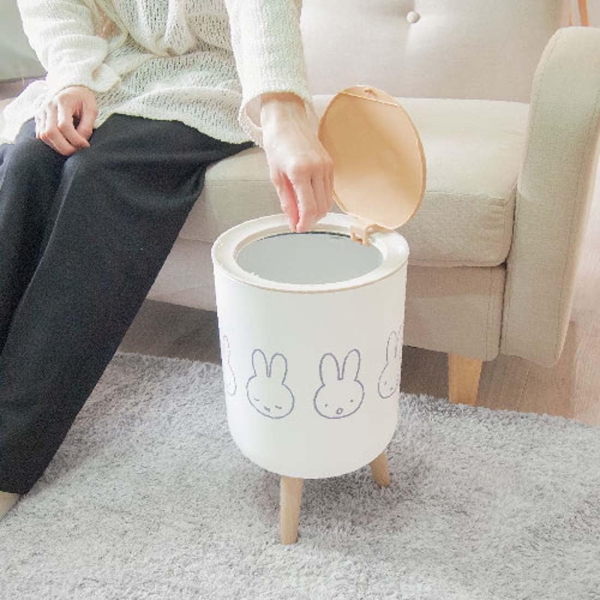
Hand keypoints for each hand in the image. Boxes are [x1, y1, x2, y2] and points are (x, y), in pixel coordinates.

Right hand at [36, 86, 97, 155]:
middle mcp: (48, 106)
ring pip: (44, 136)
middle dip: (65, 147)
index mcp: (62, 102)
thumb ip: (87, 126)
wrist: (70, 89)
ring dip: (58, 147)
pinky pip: (41, 135)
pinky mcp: (38, 119)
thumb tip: (82, 143)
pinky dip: (52, 143)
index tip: (85, 145)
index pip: (64, 125)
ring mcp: (41, 112)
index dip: (75, 139)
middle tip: (77, 150)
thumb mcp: (91, 109)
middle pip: (50, 132)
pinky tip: (63, 143)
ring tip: (72, 146)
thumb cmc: (83, 99)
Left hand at [260, 93, 333, 232]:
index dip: (304, 223)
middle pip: (321, 207)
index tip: (298, 228)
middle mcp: (317, 169)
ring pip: (328, 200)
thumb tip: (293, 220)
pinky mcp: (331, 164)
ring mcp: (327, 166)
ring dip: (317, 211)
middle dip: (311, 219)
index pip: (309, 208)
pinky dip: (321, 199)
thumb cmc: (277, 145)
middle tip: (299, 223)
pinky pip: (329, 190)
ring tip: (303, 212)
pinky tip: (310, 199)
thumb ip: (287, 201)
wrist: (287, 121)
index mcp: (300, 172)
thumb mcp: (276, 176)